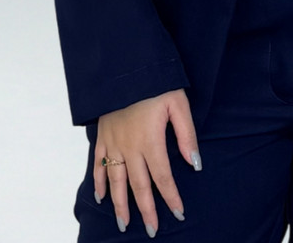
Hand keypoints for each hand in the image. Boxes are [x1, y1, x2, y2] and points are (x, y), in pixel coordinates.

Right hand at [94, 89, 200, 235]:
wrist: (125, 65)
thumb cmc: (156, 82)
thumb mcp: (178, 103)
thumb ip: (186, 135)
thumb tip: (194, 163)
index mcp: (150, 140)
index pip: (163, 176)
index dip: (171, 197)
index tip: (178, 212)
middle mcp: (130, 147)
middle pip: (138, 185)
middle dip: (146, 210)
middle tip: (152, 230)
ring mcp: (113, 142)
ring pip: (116, 180)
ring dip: (120, 204)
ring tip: (124, 223)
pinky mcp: (103, 135)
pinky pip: (98, 163)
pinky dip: (99, 182)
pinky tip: (101, 197)